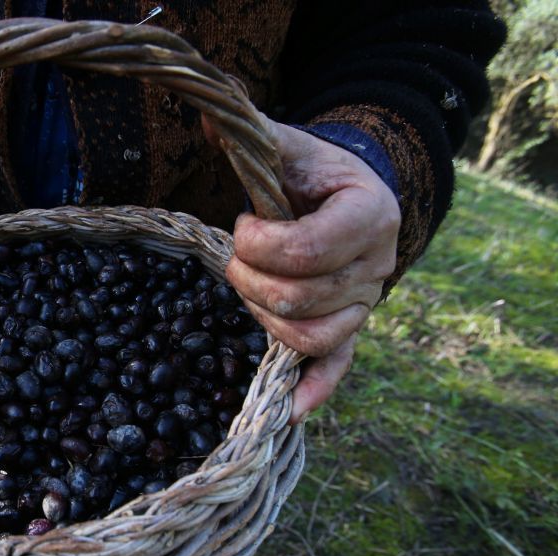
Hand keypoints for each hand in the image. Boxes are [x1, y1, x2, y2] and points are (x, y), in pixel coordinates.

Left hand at [203, 115, 400, 423]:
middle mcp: (377, 265)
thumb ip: (251, 137)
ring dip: (262, 317)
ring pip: (308, 336)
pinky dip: (312, 391)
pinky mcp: (349, 329)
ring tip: (247, 287)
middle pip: (300, 298)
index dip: (259, 243)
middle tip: (233, 256)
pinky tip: (287, 410)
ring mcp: (365, 304)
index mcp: (370, 213)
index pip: (308, 250)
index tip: (243, 223)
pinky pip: (337, 368)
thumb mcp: (287, 147)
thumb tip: (204, 118)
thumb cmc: (310, 172)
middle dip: (248, 279)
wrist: (346, 195)